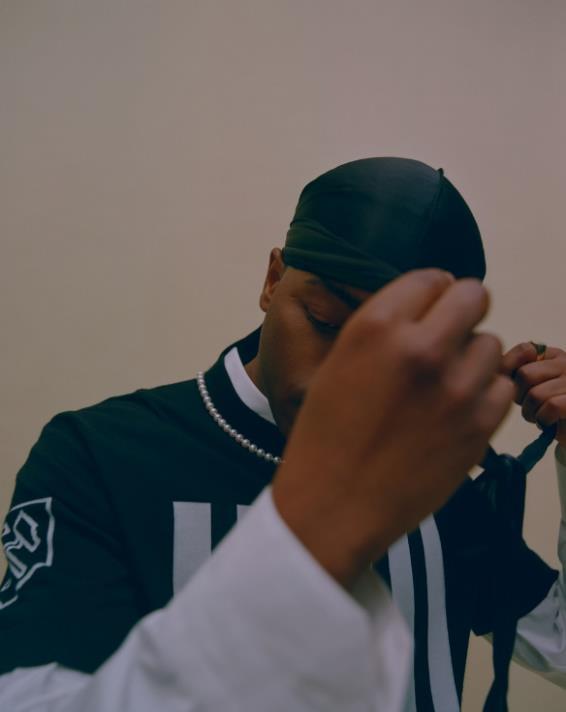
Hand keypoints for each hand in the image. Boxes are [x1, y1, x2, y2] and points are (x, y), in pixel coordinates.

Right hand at [273, 269, 514, 586]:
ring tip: (444, 387)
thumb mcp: (340, 363)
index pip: (432, 277)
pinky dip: (483, 396)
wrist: (333, 505)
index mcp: (376, 326)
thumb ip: (385, 329)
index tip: (428, 312)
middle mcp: (421, 347)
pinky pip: (501, 388)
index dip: (431, 295)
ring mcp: (456, 387)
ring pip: (491, 344)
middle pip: (474, 295)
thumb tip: (429, 310)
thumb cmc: (326, 435)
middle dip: (462, 312)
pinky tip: (455, 414)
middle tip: (447, 338)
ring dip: (471, 359)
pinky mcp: (479, 425)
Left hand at [500, 342, 565, 446]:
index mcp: (553, 355)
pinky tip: (548, 422)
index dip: (511, 374)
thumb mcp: (527, 384)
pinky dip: (544, 419)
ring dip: (531, 412)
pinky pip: (552, 406)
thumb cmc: (545, 408)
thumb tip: (499, 360)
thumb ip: (512, 368)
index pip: (523, 351)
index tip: (519, 390)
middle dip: (520, 396)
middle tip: (529, 406)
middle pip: (525, 374)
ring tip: (538, 416)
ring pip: (536, 394)